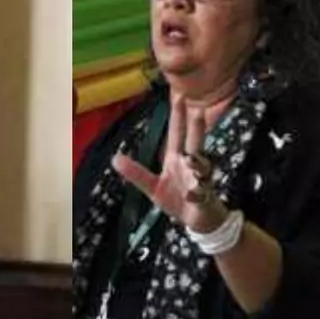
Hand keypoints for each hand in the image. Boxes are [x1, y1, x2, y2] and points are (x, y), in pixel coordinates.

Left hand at [110, 92, 231, 234]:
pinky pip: (201, 192)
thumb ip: (136, 173)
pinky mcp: (204, 196)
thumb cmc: (177, 200)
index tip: (180, 96)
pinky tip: (192, 194)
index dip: (178, 116)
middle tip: (197, 110)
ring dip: (197, 163)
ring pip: (201, 167)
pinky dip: (196, 193)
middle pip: (194, 143)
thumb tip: (115, 158)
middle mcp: (191, 165)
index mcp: (177, 159)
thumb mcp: (152, 188)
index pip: (177, 133)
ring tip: (191, 159)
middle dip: (195, 128)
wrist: (198, 222)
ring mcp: (200, 179)